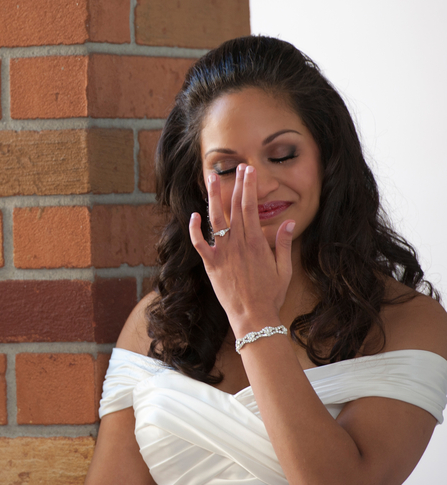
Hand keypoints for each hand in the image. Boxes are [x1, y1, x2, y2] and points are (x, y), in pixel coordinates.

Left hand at [188, 164, 295, 335]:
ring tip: (212, 178)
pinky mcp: (211, 265)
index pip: (251, 208)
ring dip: (214, 198)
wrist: (253, 317)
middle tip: (238, 167)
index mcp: (256, 244)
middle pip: (235, 209)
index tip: (250, 172)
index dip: (249, 188)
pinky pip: (200, 244)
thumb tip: (290, 222)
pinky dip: (195, 230)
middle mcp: (238, 245)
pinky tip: (194, 215)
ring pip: (216, 220)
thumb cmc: (271, 295)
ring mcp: (223, 254)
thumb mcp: (284, 269)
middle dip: (236, 186)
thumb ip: (284, 244)